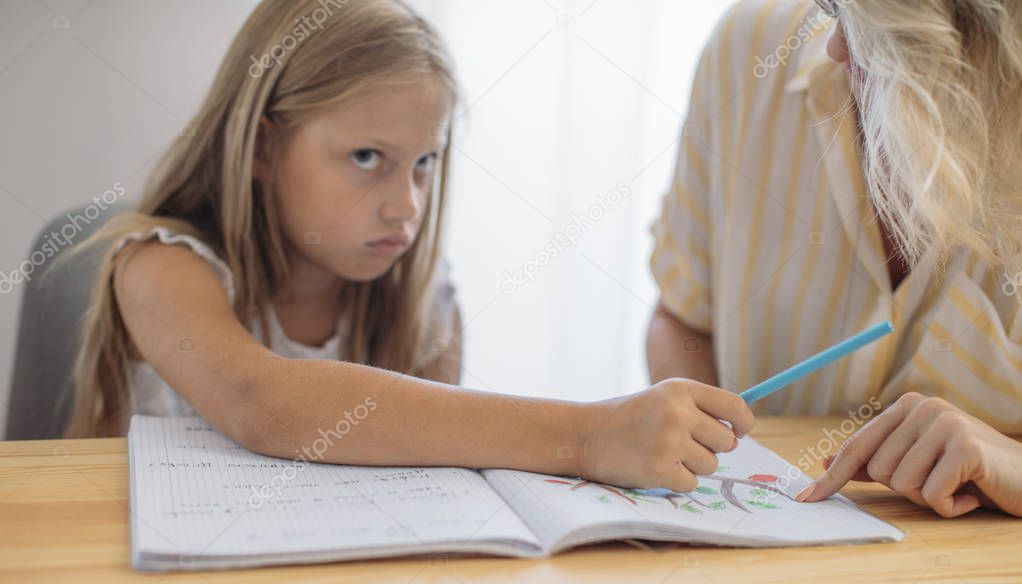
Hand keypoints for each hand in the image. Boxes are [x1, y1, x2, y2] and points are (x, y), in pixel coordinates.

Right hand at [577, 378, 754, 491]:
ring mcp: (669, 441)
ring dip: (692, 465)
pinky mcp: (659, 469)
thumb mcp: (662, 398)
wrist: (584, 434)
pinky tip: (652, 466)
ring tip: (662, 453)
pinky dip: (675, 480)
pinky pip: (691, 483)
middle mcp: (678, 412)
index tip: (740, 432)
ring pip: (710, 465)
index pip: (734, 406)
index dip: (744, 422)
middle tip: (683, 445)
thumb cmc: (628, 418)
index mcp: (681, 390)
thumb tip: (739, 431)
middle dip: (711, 448)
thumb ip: (698, 408)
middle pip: (726, 441)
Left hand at [799, 392, 1021, 517]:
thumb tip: (827, 461)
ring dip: (931, 498)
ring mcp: (944, 423)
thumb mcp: (918, 461)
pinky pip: (932, 495)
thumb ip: (876, 460)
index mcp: (905, 406)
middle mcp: (922, 407)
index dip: (832, 476)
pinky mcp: (965, 447)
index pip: (857, 446)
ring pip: (903, 484)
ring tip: (957, 484)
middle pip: (880, 470)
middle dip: (908, 489)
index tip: (807, 497)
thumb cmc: (968, 470)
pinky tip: (971, 493)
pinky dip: (951, 506)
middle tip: (941, 481)